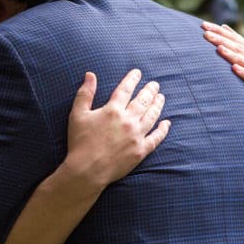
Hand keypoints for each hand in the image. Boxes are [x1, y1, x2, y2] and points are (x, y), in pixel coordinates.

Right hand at [63, 69, 169, 192]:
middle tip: (155, 85)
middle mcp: (128, 120)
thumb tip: (90, 74)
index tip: (138, 73)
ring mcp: (136, 136)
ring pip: (152, 116)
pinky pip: (156, 138)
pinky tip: (166, 123)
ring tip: (161, 97)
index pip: (126, 89)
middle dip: (150, 90)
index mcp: (112, 110)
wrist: (87, 170)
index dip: (132, 79)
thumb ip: (85, 93)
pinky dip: (163, 129)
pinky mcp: (141, 151)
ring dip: (158, 105)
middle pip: (143, 101)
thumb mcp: (77, 115)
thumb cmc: (79, 142)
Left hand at [202, 21, 243, 137]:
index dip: (219, 32)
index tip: (202, 25)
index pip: (234, 39)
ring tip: (219, 49)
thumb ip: (236, 48)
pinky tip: (234, 69)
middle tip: (206, 34)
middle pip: (239, 48)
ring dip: (233, 55)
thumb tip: (223, 27)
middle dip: (222, 40)